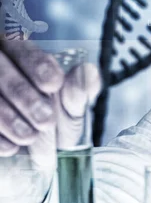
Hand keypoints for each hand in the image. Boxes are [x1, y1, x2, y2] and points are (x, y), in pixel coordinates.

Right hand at [0, 37, 100, 202]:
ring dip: (10, 118)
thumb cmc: (48, 123)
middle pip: (2, 75)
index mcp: (18, 54)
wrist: (24, 152)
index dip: (38, 68)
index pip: (24, 51)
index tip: (54, 86)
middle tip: (47, 122)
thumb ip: (81, 92)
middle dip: (25, 99)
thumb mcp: (69, 111)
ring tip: (30, 138)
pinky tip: (10, 149)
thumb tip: (89, 72)